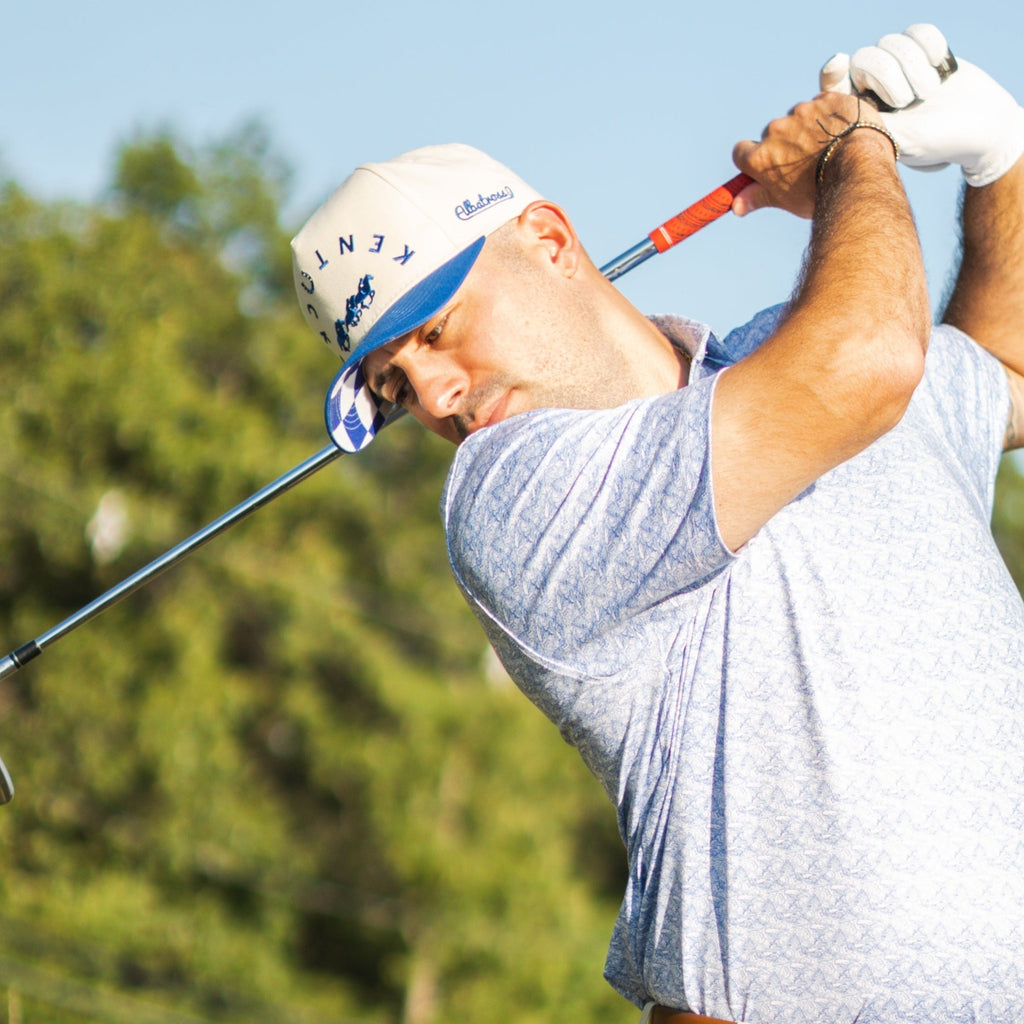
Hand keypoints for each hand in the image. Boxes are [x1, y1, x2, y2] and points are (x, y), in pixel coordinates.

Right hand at [732, 92, 886, 216]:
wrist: (858, 172)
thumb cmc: (819, 192)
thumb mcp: (784, 199)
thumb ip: (757, 197)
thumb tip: (735, 206)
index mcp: (760, 157)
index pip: (741, 151)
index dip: (752, 158)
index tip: (766, 165)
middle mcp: (775, 130)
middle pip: (773, 134)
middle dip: (786, 143)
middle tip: (807, 161)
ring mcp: (802, 112)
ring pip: (800, 117)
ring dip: (810, 127)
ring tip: (831, 147)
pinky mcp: (827, 99)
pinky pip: (824, 104)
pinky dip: (831, 115)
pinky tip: (843, 132)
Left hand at [820, 24, 1023, 185]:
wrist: (979, 128)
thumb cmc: (934, 142)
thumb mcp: (896, 138)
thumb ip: (864, 120)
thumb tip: (835, 100)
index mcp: (858, 110)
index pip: (834, 86)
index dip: (832, 73)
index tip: (838, 64)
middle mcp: (873, 86)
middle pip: (865, 58)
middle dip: (890, 77)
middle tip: (908, 102)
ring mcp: (897, 66)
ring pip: (892, 43)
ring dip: (916, 68)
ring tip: (929, 94)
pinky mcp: (921, 49)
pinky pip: (918, 31)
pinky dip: (933, 49)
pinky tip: (943, 70)